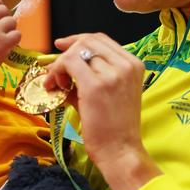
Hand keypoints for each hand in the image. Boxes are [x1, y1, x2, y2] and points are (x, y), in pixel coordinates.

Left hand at [43, 33, 160, 189]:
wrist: (120, 151)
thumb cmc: (115, 128)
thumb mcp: (109, 94)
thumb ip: (90, 76)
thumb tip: (63, 68)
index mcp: (134, 64)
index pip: (101, 39)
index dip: (78, 40)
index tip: (62, 47)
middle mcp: (126, 65)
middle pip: (87, 41)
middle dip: (66, 51)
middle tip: (54, 70)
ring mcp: (112, 74)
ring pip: (76, 52)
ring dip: (60, 65)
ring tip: (56, 85)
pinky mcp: (95, 85)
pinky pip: (69, 64)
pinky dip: (57, 72)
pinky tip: (55, 87)